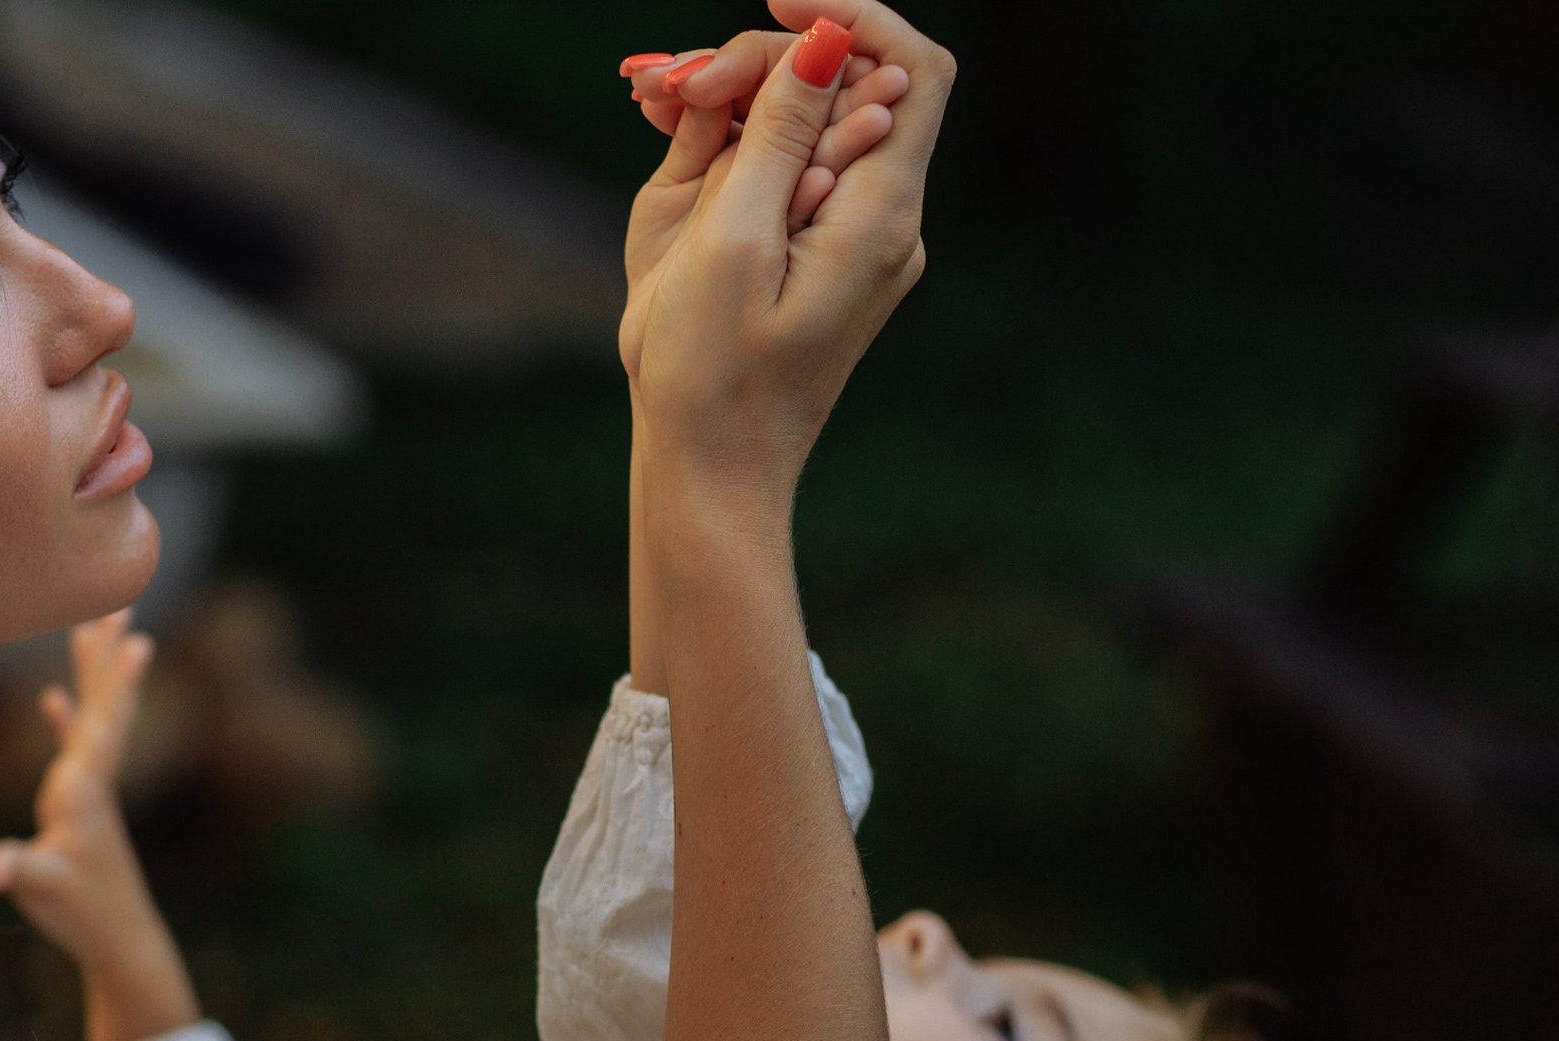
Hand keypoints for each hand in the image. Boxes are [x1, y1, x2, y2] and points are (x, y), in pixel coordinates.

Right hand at [0, 610, 200, 1040]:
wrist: (121, 941)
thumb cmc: (83, 915)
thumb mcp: (43, 892)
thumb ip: (19, 874)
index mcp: (83, 791)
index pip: (103, 725)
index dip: (116, 683)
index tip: (135, 636)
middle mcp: (91, 781)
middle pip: (102, 705)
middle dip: (107, 654)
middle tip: (121, 600)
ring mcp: (88, 791)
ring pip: (90, 718)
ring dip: (91, 674)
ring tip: (92, 627)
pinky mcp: (79, 805)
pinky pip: (72, 747)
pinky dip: (64, 718)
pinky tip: (52, 698)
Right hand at [619, 5, 954, 506]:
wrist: (710, 474)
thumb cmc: (712, 376)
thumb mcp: (731, 243)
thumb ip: (776, 136)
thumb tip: (825, 43)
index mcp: (879, 216)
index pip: (909, 69)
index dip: (850, 16)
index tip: (774, 2)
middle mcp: (881, 220)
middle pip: (843, 89)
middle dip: (757, 65)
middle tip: (666, 86)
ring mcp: (849, 238)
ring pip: (803, 125)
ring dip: (731, 98)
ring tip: (649, 98)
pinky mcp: (811, 255)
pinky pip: (783, 171)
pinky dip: (730, 142)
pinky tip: (667, 126)